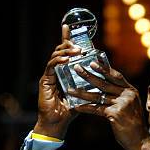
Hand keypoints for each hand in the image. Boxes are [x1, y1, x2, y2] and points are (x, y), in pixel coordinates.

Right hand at [34, 24, 81, 139]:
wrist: (58, 123)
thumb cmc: (70, 110)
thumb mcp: (84, 94)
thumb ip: (90, 84)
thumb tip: (103, 76)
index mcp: (64, 72)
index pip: (66, 52)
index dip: (66, 39)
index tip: (68, 27)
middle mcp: (56, 71)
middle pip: (60, 51)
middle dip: (68, 44)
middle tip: (79, 45)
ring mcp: (50, 75)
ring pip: (55, 56)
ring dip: (66, 52)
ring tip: (75, 51)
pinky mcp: (45, 81)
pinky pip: (51, 67)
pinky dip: (58, 61)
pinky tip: (65, 60)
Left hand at [68, 58, 149, 149]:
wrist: (141, 141)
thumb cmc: (134, 125)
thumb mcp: (132, 107)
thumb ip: (122, 96)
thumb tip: (108, 88)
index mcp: (131, 91)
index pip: (116, 76)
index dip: (104, 68)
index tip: (92, 61)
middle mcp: (127, 95)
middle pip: (104, 83)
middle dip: (89, 75)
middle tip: (76, 68)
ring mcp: (121, 104)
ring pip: (98, 96)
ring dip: (82, 93)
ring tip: (70, 89)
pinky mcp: (115, 114)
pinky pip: (96, 109)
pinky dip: (85, 108)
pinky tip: (76, 107)